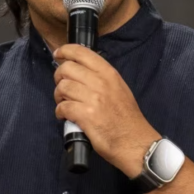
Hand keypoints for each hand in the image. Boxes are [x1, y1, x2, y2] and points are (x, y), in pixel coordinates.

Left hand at [53, 44, 159, 176]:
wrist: (135, 142)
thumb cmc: (126, 117)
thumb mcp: (119, 88)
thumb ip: (100, 77)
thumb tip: (78, 70)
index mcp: (108, 73)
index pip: (82, 52)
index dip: (65, 51)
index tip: (58, 54)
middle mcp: (100, 82)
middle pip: (66, 69)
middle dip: (59, 78)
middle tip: (62, 88)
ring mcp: (92, 98)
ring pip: (62, 87)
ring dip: (59, 96)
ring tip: (64, 104)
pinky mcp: (85, 115)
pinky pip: (62, 107)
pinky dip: (60, 112)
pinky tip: (65, 116)